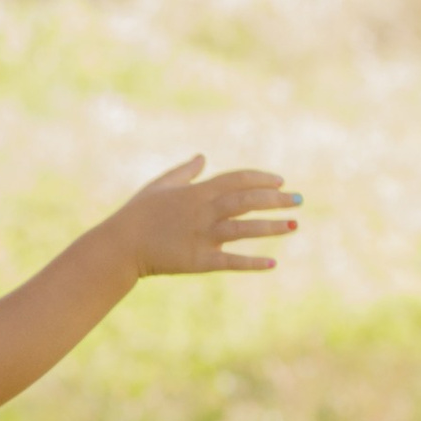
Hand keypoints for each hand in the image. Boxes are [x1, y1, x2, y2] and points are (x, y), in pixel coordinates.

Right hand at [112, 158, 299, 276]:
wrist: (121, 245)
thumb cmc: (138, 213)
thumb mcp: (160, 185)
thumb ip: (184, 172)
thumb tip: (203, 157)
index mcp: (196, 192)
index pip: (237, 180)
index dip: (261, 179)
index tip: (280, 181)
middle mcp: (203, 212)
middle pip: (246, 202)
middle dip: (275, 199)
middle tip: (299, 199)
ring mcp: (202, 237)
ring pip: (244, 229)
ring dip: (271, 227)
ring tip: (295, 225)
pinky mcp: (199, 261)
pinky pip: (231, 261)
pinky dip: (252, 262)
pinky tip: (273, 263)